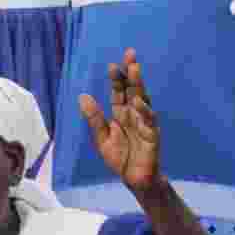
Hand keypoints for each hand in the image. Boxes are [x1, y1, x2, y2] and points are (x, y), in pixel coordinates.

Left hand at [80, 48, 160, 191]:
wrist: (135, 180)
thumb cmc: (120, 159)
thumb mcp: (102, 138)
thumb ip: (94, 118)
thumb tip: (82, 95)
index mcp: (121, 114)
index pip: (119, 92)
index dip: (117, 79)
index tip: (112, 65)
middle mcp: (134, 114)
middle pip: (133, 90)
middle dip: (131, 73)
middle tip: (130, 54)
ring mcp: (144, 123)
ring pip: (142, 99)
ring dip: (139, 85)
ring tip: (134, 69)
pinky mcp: (152, 135)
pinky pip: (149, 120)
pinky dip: (144, 110)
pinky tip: (137, 101)